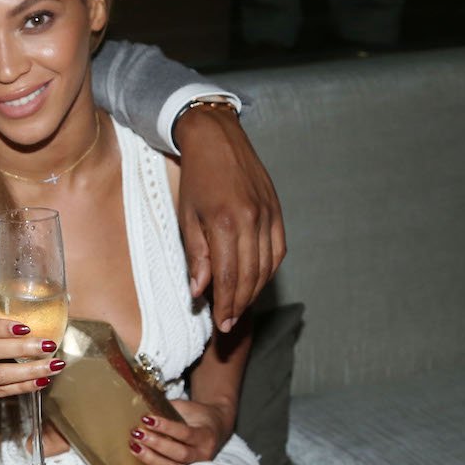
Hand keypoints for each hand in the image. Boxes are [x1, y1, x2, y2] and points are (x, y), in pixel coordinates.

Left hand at [128, 398, 231, 464]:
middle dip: (157, 444)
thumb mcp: (185, 408)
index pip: (185, 433)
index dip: (166, 427)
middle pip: (180, 453)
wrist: (214, 427)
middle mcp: (203, 454)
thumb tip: (138, 405)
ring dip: (151, 459)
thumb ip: (166, 408)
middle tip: (137, 433)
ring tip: (134, 447)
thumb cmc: (196, 416)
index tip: (147, 418)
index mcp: (205, 435)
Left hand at [174, 105, 285, 332]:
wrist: (217, 139)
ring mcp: (269, 215)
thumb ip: (196, 256)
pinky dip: (268, 271)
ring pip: (266, 266)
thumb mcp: (186, 216)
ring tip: (239, 308)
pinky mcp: (277, 211)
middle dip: (239, 305)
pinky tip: (256, 282)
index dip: (225, 305)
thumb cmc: (196, 178)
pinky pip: (278, 250)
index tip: (221, 325)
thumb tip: (199, 292)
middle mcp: (252, 220)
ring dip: (254, 292)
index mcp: (225, 222)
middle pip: (250, 276)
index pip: (228, 277)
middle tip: (229, 325)